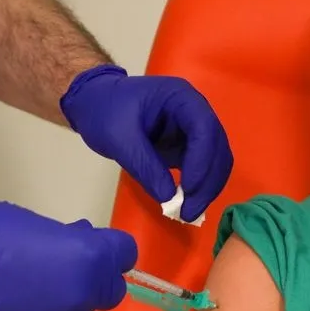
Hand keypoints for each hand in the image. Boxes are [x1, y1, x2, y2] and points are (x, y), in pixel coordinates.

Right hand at [0, 193, 136, 310]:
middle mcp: (76, 299)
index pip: (123, 256)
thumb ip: (68, 240)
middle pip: (105, 291)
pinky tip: (3, 300)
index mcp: (84, 262)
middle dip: (93, 278)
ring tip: (23, 280)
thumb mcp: (35, 223)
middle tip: (64, 262)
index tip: (96, 244)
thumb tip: (81, 245)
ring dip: (60, 297)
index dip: (111, 250)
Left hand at [60, 65, 232, 222]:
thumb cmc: (104, 111)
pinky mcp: (187, 147)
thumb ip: (144, 165)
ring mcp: (192, 130)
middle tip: (189, 212)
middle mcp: (194, 112)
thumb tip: (169, 198)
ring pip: (215, 161)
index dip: (202, 160)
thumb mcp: (119, 138)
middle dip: (207, 181)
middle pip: (216, 147)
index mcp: (181, 98)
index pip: (204, 128)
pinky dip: (198, 188)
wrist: (93, 104)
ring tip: (187, 212)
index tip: (188, 189)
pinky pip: (202, 169)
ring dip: (206, 188)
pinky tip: (186, 204)